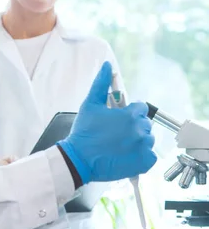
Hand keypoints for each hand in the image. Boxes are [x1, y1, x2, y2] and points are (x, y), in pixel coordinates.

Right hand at [58, 61, 156, 184]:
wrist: (79, 159)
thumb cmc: (84, 132)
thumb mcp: (90, 104)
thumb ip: (101, 83)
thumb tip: (107, 66)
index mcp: (130, 115)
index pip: (140, 108)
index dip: (129, 112)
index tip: (119, 119)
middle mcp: (140, 130)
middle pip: (144, 123)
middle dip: (133, 126)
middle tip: (116, 133)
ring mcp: (144, 147)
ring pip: (148, 139)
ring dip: (137, 140)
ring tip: (120, 144)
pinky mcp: (145, 162)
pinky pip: (150, 155)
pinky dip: (141, 155)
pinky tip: (126, 154)